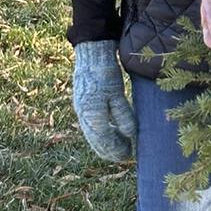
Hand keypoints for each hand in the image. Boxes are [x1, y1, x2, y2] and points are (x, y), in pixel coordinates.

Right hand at [72, 40, 135, 161]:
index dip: (117, 149)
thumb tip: (130, 136)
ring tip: (121, 147)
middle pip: (96, 141)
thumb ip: (123, 116)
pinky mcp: (82, 105)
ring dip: (106, 144)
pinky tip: (113, 134)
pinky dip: (101, 135)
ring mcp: (80, 110)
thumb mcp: (118, 95)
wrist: (91, 55)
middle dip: (111, 151)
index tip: (129, 155)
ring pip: (92, 136)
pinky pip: (90, 127)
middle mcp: (83, 115)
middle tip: (127, 156)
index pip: (104, 140)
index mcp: (91, 113)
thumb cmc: (106, 73)